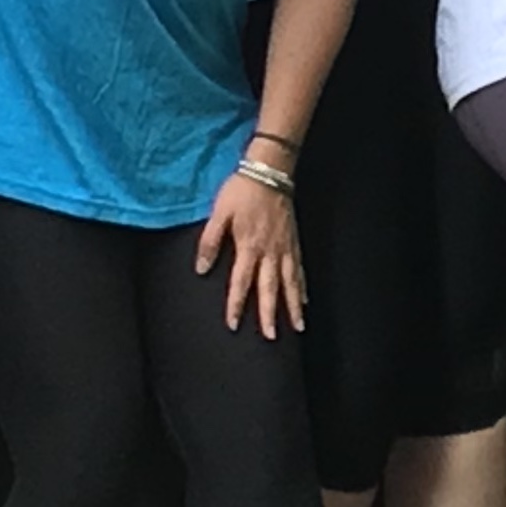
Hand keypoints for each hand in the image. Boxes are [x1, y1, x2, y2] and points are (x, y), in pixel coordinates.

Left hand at [196, 169, 304, 335]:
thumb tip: (200, 269)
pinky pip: (299, 268)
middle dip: (270, 314)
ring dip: (293, 305)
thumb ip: (209, 241)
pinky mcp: (293, 239)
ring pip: (290, 282)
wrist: (269, 170)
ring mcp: (284, 246)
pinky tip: (304, 298)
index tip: (234, 324)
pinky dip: (302, 285)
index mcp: (248, 246)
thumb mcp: (219, 213)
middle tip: (272, 336)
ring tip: (298, 326)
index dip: (236, 304)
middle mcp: (269, 251)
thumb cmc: (241, 190)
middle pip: (269, 288)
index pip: (241, 282)